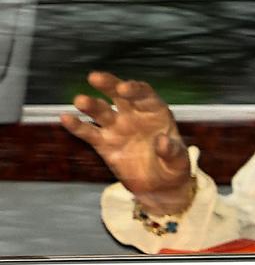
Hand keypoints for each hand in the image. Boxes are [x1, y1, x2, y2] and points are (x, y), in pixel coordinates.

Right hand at [60, 71, 193, 214]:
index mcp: (156, 112)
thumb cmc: (173, 167)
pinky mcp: (104, 144)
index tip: (124, 87)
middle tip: (95, 77)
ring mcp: (118, 128)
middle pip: (120, 95)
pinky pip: (89, 133)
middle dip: (109, 85)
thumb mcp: (179, 161)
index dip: (134, 89)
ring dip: (91, 105)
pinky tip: (65, 117)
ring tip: (80, 100)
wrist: (158, 186)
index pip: (145, 95)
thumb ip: (172, 151)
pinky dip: (77, 126)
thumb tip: (163, 141)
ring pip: (102, 112)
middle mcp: (135, 115)